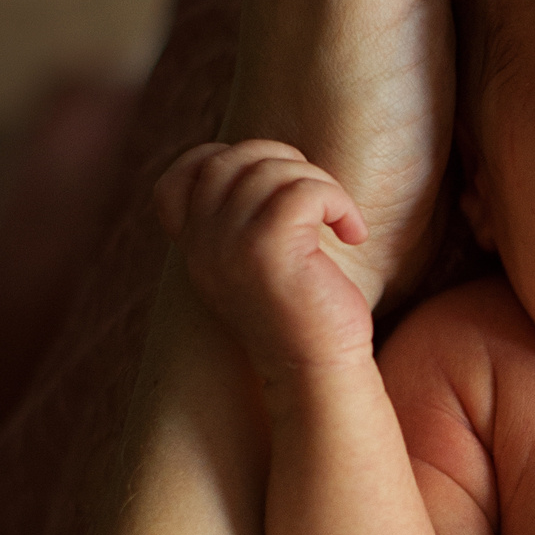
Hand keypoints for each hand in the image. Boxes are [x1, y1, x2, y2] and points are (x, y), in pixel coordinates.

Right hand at [155, 140, 372, 392]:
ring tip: (339, 220)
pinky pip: (305, 191)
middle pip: (234, 159)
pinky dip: (339, 203)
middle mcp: (203, 244)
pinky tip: (352, 234)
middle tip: (319, 201)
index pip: (181, 175)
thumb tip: (267, 165)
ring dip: (320, 186)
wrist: (317, 375)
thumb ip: (244, 222)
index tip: (271, 185)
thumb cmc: (302, 318)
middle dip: (285, 164)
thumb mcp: (258, 266)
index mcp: (196, 248)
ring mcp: (230, 245)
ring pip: (273, 170)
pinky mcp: (269, 250)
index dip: (225, 159)